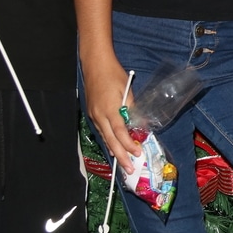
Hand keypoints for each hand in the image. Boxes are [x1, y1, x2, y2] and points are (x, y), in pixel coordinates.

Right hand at [83, 56, 141, 172]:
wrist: (95, 64)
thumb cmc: (113, 74)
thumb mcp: (127, 90)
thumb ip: (133, 108)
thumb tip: (140, 124)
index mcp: (110, 109)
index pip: (120, 132)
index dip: (128, 145)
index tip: (138, 153)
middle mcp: (99, 115)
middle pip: (111, 140)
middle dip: (120, 156)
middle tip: (129, 168)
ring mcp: (94, 115)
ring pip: (105, 137)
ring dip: (114, 150)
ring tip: (123, 163)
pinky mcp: (92, 113)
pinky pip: (101, 130)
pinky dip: (109, 140)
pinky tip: (114, 147)